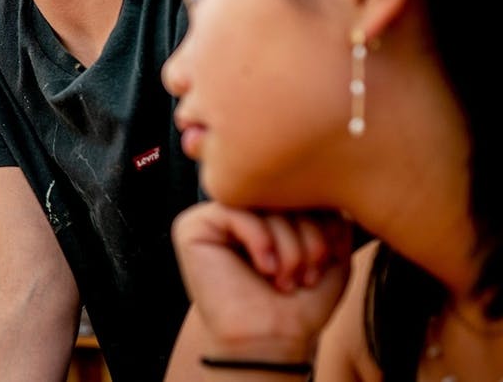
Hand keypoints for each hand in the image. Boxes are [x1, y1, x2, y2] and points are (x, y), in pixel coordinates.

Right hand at [171, 202, 352, 359]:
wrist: (271, 340)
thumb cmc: (297, 304)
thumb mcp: (329, 252)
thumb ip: (330, 214)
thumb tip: (334, 185)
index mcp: (268, 211)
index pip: (299, 189)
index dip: (323, 218)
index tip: (332, 256)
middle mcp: (240, 209)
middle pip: (282, 193)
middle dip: (307, 233)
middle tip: (310, 271)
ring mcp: (215, 216)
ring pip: (261, 203)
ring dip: (288, 244)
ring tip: (288, 277)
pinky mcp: (193, 227)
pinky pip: (234, 212)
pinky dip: (260, 240)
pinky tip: (265, 269)